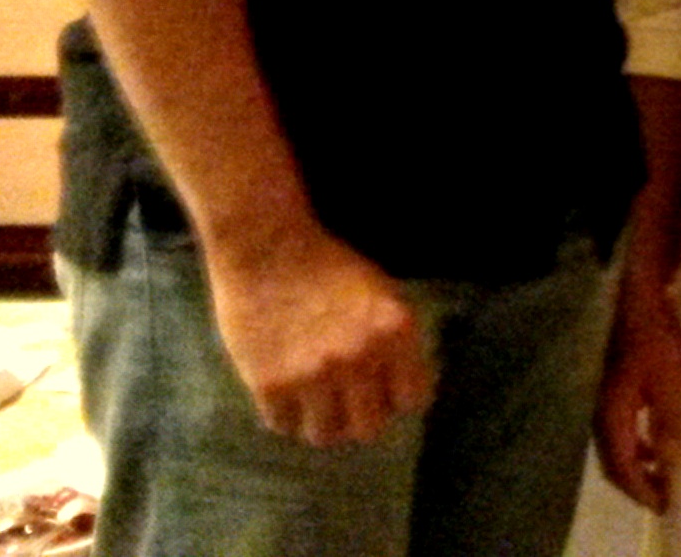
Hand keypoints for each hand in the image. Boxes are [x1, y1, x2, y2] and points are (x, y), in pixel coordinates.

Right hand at [202, 221, 432, 446]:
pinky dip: (285, 415)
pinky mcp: (271, 383)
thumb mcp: (380, 293)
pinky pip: (283, 425)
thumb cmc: (327, 263)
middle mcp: (361, 358)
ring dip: (322, 423)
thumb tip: (396, 385)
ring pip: (325, 435)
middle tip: (346, 405)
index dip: (397, 400)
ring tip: (314, 406)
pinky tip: (285, 396)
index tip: (383, 394)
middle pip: (369, 428)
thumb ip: (392, 340)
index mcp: (396, 331)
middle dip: (360, 417)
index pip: (413, 400)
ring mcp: (314, 374)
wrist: (267, 245)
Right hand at [594, 281, 680, 511]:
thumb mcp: (668, 376)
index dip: (642, 490)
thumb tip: (672, 464)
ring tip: (664, 469)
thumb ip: (669, 420)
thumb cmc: (653, 332)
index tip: (665, 504)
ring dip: (638, 462)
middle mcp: (599, 411)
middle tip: (664, 494)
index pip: (621, 467)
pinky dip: (637, 441)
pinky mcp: (610, 384)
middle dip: (637, 482)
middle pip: (613, 461)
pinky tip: (656, 434)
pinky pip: (620, 426)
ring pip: (615, 444)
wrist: (632, 292)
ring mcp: (601, 397)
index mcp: (611, 414)